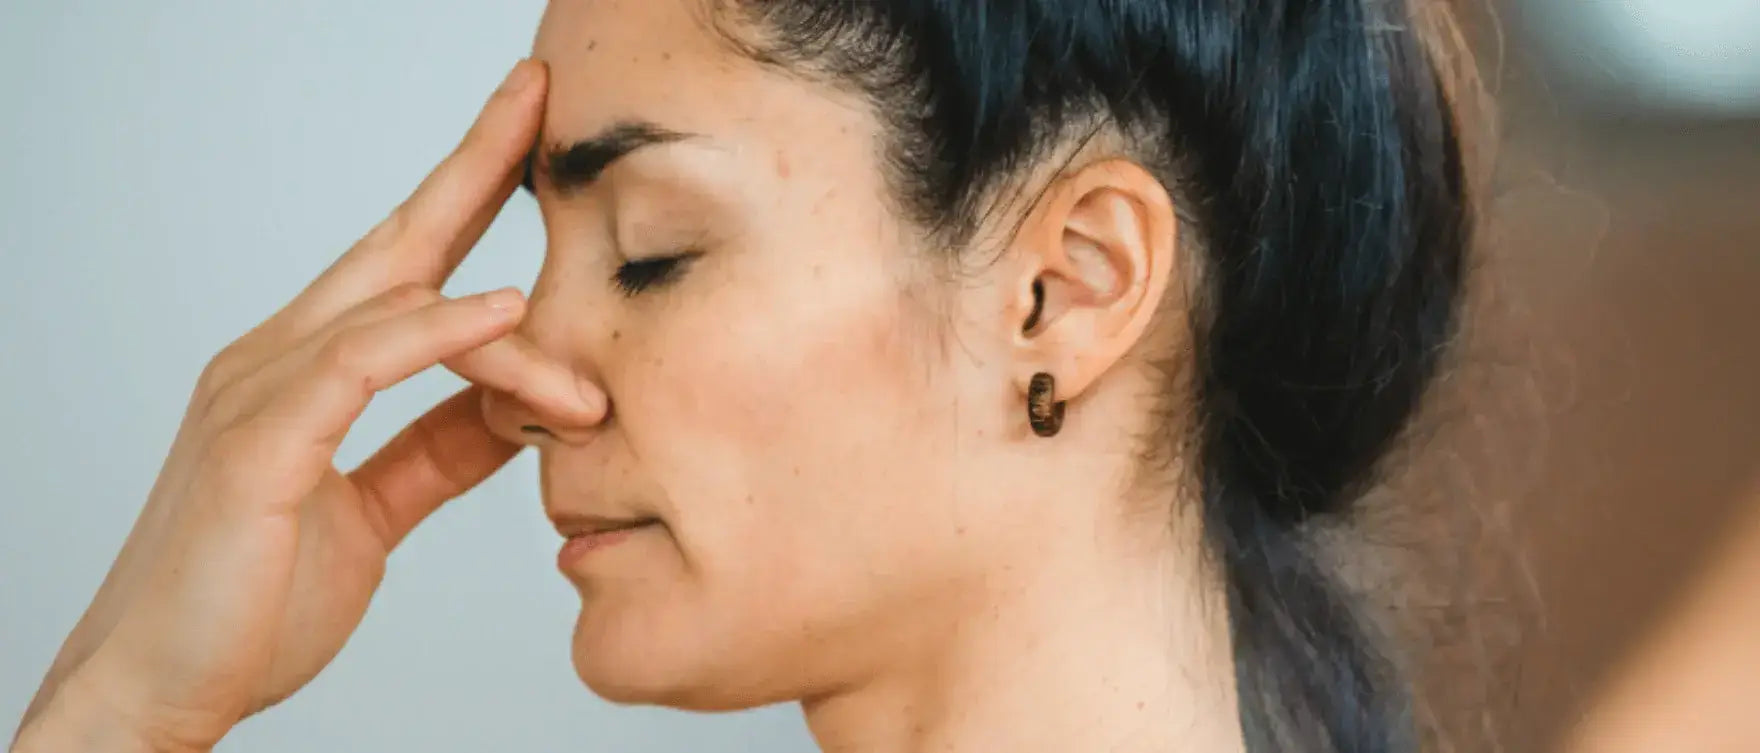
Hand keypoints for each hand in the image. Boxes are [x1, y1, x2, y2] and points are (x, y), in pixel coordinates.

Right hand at [12, 59, 599, 751]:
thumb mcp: (377, 512)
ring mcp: (256, 392)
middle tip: (539, 95)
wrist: (160, 688)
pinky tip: (503, 315)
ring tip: (588, 374)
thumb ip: (439, 452)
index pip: (405, 264)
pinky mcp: (255, 443)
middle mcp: (277, 359)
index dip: (469, 195)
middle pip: (396, 239)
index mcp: (305, 371)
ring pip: (396, 305)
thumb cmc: (254, 601)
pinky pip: (361, 362)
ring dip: (507, 325)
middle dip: (474, 163)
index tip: (535, 144)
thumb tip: (520, 408)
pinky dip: (437, 331)